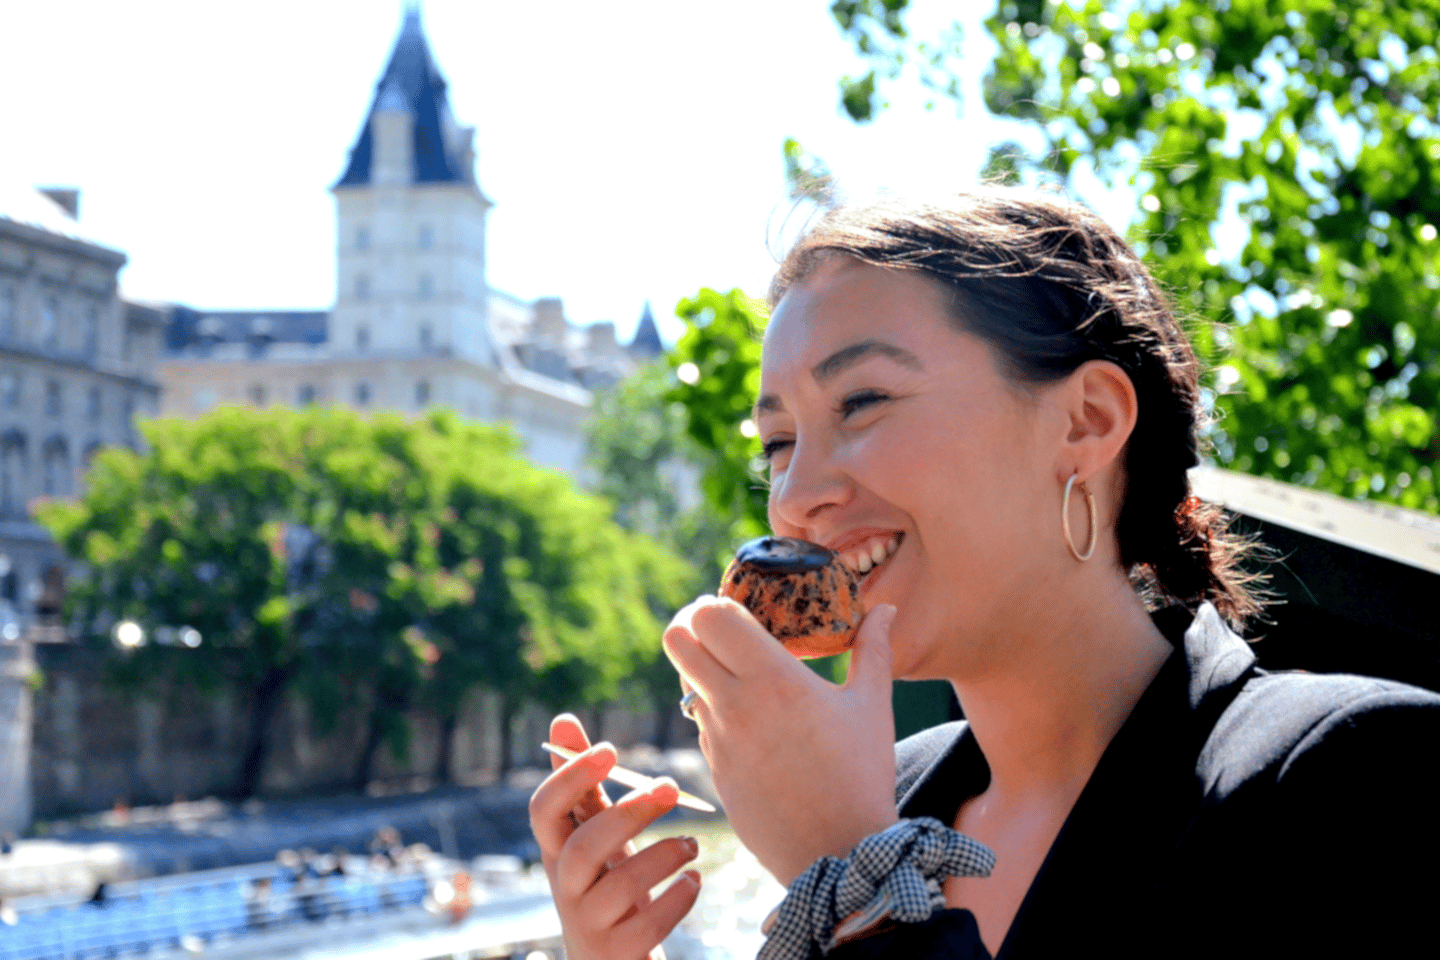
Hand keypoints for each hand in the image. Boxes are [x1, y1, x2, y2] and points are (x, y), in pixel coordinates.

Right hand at [528, 714, 701, 959]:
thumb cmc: (607, 885)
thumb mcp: (595, 835)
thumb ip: (583, 785)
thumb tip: (563, 720)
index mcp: (557, 851)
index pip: (542, 812)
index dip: (571, 778)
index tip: (611, 749)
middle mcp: (564, 888)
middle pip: (584, 847)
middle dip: (630, 813)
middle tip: (671, 787)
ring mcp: (588, 924)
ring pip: (620, 887)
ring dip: (664, 855)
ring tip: (693, 843)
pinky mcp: (617, 953)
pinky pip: (648, 925)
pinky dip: (677, 898)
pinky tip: (694, 880)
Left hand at [663, 598, 899, 884]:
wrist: (838, 854)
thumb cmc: (861, 775)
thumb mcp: (873, 706)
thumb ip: (874, 649)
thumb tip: (884, 609)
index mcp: (772, 678)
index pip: (709, 617)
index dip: (712, 604)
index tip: (732, 608)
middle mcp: (734, 704)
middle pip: (677, 640)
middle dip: (691, 627)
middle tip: (719, 631)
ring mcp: (717, 740)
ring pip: (685, 683)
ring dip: (702, 670)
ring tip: (739, 675)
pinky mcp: (714, 770)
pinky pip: (700, 725)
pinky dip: (714, 712)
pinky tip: (750, 721)